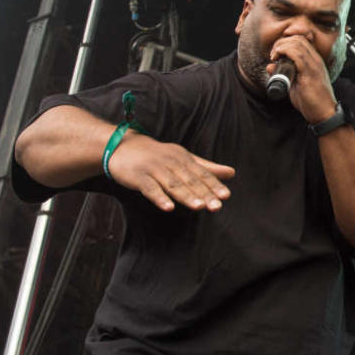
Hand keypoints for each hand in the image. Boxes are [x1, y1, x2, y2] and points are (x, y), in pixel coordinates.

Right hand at [107, 133, 234, 211]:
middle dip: (204, 193)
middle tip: (216, 206)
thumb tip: (232, 173)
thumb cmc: (158, 156)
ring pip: (172, 184)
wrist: (122, 146)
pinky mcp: (138, 177)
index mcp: (184, 159)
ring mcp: (154, 169)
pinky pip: (150, 188)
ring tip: (199, 207)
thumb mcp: (184, 158)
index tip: (225, 196)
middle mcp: (171, 162)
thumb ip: (207, 168)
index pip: (202, 173)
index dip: (214, 184)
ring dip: (186, 196)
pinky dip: (159, 198)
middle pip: (190, 180)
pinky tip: (168, 207)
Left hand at [268, 35, 336, 123]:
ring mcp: (314, 65)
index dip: (286, 42)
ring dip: (282, 46)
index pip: (301, 41)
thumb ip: (284, 75)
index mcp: (314, 62)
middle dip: (281, 42)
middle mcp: (316, 60)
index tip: (276, 53)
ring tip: (274, 55)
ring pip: (297, 43)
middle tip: (273, 54)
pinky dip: (285, 52)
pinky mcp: (310, 73)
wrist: (324, 114)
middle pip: (298, 39)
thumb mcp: (295, 85)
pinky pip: (298, 55)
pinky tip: (277, 58)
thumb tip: (270, 66)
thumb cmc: (312, 101)